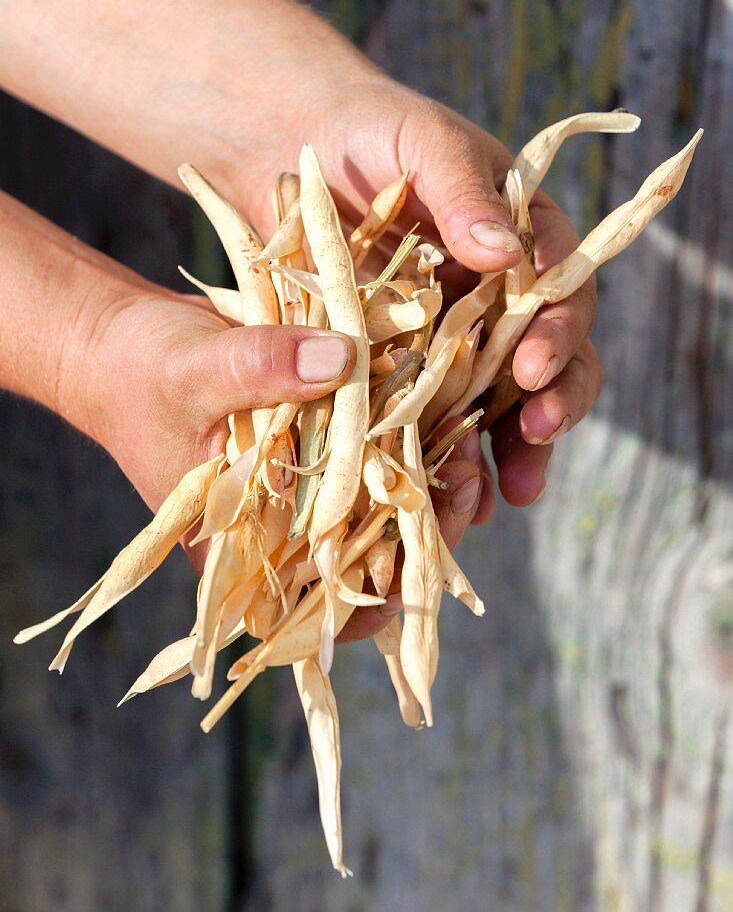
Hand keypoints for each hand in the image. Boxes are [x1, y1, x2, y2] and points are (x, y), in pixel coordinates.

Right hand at [82, 287, 492, 630]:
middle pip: (369, 553)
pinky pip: (376, 443)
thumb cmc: (139, 375)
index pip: (318, 603)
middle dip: (426, 527)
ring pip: (384, 499)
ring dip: (430, 477)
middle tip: (468, 481)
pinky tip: (447, 403)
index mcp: (246, 545)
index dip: (373, 599)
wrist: (126, 342)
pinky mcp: (321, 434)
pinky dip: (411, 429)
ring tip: (468, 439)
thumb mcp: (191, 372)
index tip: (418, 560)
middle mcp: (283, 521)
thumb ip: (258, 369)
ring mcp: (305, 479)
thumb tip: (340, 360)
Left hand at [300, 77, 602, 512]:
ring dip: (509, 450)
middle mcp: (497, 293)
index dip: (559, 332)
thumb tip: (505, 254)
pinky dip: (445, 455)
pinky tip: (450, 495)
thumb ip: (463, 192)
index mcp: (521, 238)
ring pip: (495, 401)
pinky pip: (431, 414)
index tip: (532, 367)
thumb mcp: (422, 143)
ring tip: (504, 494)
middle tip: (536, 434)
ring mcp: (451, 334)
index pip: (562, 289)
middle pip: (546, 357)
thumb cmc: (366, 130)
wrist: (288, 147)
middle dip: (550, 402)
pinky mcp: (402, 364)